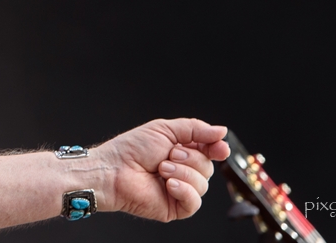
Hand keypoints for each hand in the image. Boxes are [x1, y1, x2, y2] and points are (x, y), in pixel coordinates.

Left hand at [92, 118, 230, 221]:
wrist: (114, 169)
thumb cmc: (131, 149)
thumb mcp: (165, 129)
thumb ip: (195, 129)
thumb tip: (222, 132)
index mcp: (182, 151)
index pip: (209, 151)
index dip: (217, 149)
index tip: (220, 147)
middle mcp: (183, 171)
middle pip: (208, 167)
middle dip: (190, 158)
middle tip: (169, 155)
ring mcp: (180, 190)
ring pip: (203, 184)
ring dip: (182, 173)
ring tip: (161, 168)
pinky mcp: (175, 207)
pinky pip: (194, 203)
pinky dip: (184, 190)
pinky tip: (169, 184)